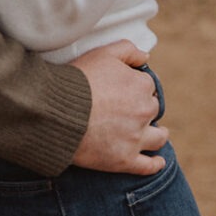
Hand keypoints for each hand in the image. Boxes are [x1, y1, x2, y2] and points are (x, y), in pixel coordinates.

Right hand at [69, 40, 168, 176]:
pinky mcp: (124, 160)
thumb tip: (146, 58)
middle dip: (143, 109)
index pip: (147, 86)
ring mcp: (135, 138)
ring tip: (156, 134)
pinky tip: (158, 162)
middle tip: (129, 111)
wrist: (57, 111)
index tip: (124, 91)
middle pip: (152, 110)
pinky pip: (147, 166)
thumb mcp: (103, 53)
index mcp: (141, 86)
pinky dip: (155, 164)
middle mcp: (144, 112)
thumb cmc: (78, 79)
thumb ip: (128, 50)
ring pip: (157, 138)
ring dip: (158, 135)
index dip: (135, 87)